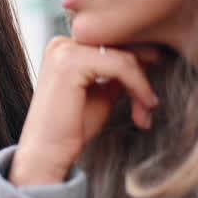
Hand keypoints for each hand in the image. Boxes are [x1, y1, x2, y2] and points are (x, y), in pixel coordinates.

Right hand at [11, 38, 159, 186]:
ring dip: (142, 84)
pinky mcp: (70, 62)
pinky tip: (144, 105)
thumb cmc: (71, 129)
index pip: (114, 43)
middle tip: (150, 103)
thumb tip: (149, 57)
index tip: (150, 90)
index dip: (139, 63)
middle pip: (121, 46)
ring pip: (124, 56)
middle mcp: (62, 44)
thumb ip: (118, 74)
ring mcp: (63, 50)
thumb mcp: (102, 93)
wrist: (47, 154)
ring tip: (146, 110)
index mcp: (66, 48)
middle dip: (144, 73)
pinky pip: (120, 66)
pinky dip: (138, 86)